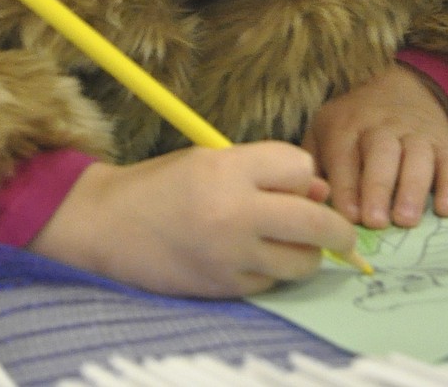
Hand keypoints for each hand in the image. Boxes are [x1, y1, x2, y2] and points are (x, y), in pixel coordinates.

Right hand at [30, 141, 357, 296]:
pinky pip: (272, 283)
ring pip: (303, 261)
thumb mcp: (210, 160)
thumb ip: (265, 172)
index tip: (293, 181)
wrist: (107, 225)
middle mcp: (234, 212)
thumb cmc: (161, 184)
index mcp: (228, 169)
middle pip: (317, 222)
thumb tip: (321, 193)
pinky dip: (272, 272)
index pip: (301, 167)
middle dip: (337, 228)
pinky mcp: (224, 287)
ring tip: (289, 244)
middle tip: (340, 233)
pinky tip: (251, 259)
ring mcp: (230, 255)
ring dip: (305, 253)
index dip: (302, 175)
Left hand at [301, 63, 447, 229]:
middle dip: (378, 188)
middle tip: (376, 221)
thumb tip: (309, 201)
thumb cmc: (353, 123)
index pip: (344, 155)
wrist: (400, 88)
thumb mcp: (323, 130)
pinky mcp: (441, 143)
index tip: (348, 216)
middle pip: (381, 153)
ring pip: (416, 157)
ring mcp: (414, 134)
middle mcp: (381, 127)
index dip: (346, 186)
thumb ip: (314, 163)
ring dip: (413, 189)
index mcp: (346, 126)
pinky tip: (447, 209)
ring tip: (407, 219)